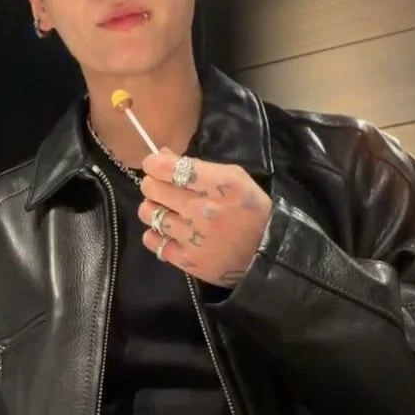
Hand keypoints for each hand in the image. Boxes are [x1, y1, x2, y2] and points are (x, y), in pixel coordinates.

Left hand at [138, 149, 272, 287]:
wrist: (266, 253)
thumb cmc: (250, 210)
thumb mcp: (234, 177)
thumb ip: (197, 165)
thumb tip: (163, 154)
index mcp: (217, 184)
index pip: (167, 167)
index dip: (154, 163)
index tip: (156, 166)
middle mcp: (200, 209)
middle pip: (151, 188)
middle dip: (154, 184)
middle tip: (163, 190)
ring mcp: (191, 237)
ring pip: (148, 213)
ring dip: (153, 209)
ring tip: (167, 212)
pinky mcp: (185, 260)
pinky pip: (152, 241)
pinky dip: (156, 235)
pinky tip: (168, 233)